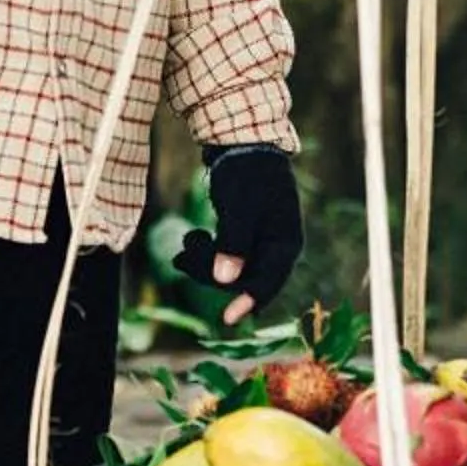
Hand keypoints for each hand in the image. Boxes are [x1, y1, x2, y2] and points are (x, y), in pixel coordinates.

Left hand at [174, 146, 301, 325]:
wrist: (245, 146)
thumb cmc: (248, 175)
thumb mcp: (240, 207)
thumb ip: (234, 244)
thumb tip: (224, 280)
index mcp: (285, 243)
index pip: (268, 281)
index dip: (247, 301)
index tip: (227, 319)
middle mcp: (277, 249)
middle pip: (242, 279)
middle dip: (210, 272)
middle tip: (181, 257)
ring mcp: (262, 245)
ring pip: (231, 271)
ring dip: (204, 263)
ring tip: (186, 241)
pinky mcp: (246, 240)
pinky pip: (226, 259)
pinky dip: (207, 253)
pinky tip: (192, 239)